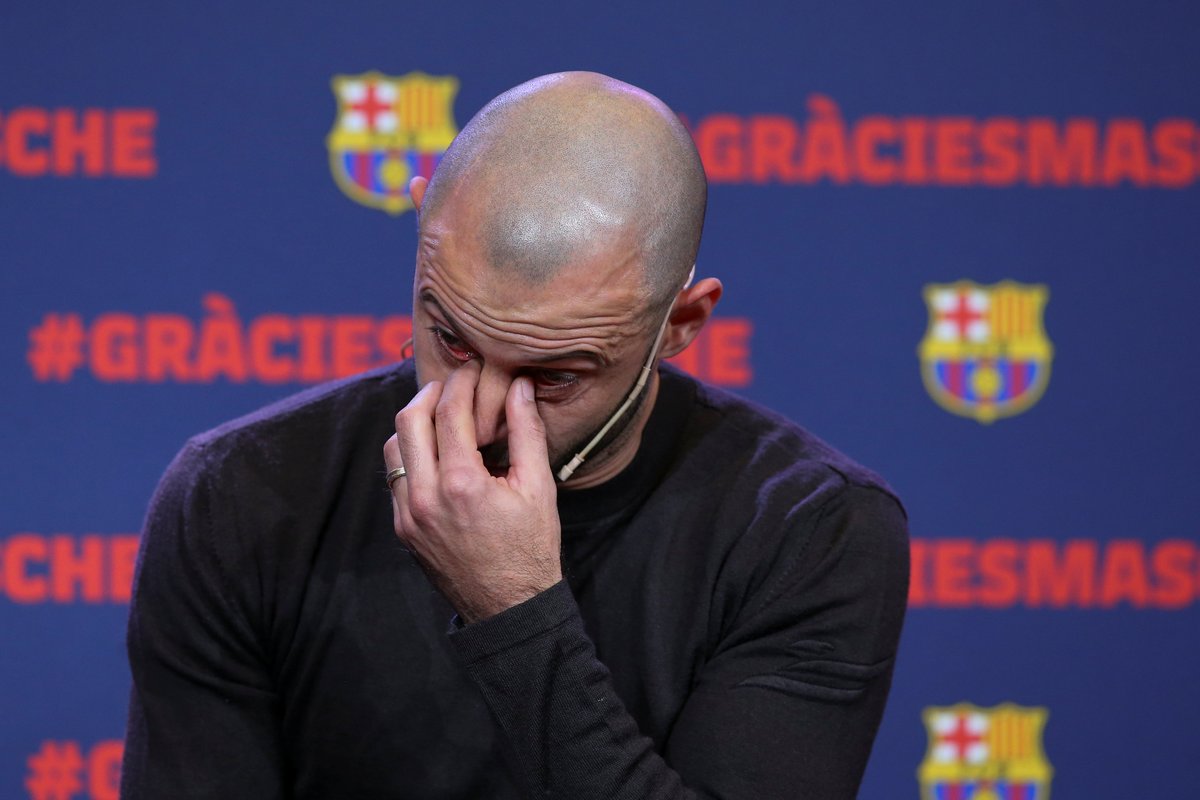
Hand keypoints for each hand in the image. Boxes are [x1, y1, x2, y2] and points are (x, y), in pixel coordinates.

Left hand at [384, 361, 562, 622]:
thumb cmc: (531, 548)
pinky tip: (436, 450)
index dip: (462, 382)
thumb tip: (519, 387)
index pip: (450, 412)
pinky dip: (411, 453)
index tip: (474, 369)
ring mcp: (408, 515)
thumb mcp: (538, 488)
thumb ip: (526, 432)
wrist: (508, 607)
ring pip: (393, 448)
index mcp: (462, 484)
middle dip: (431, 393)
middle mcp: (426, 497)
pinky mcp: (402, 528)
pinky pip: (395, 477)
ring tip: (441, 414)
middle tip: (453, 383)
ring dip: (414, 423)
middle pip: (409, 421)